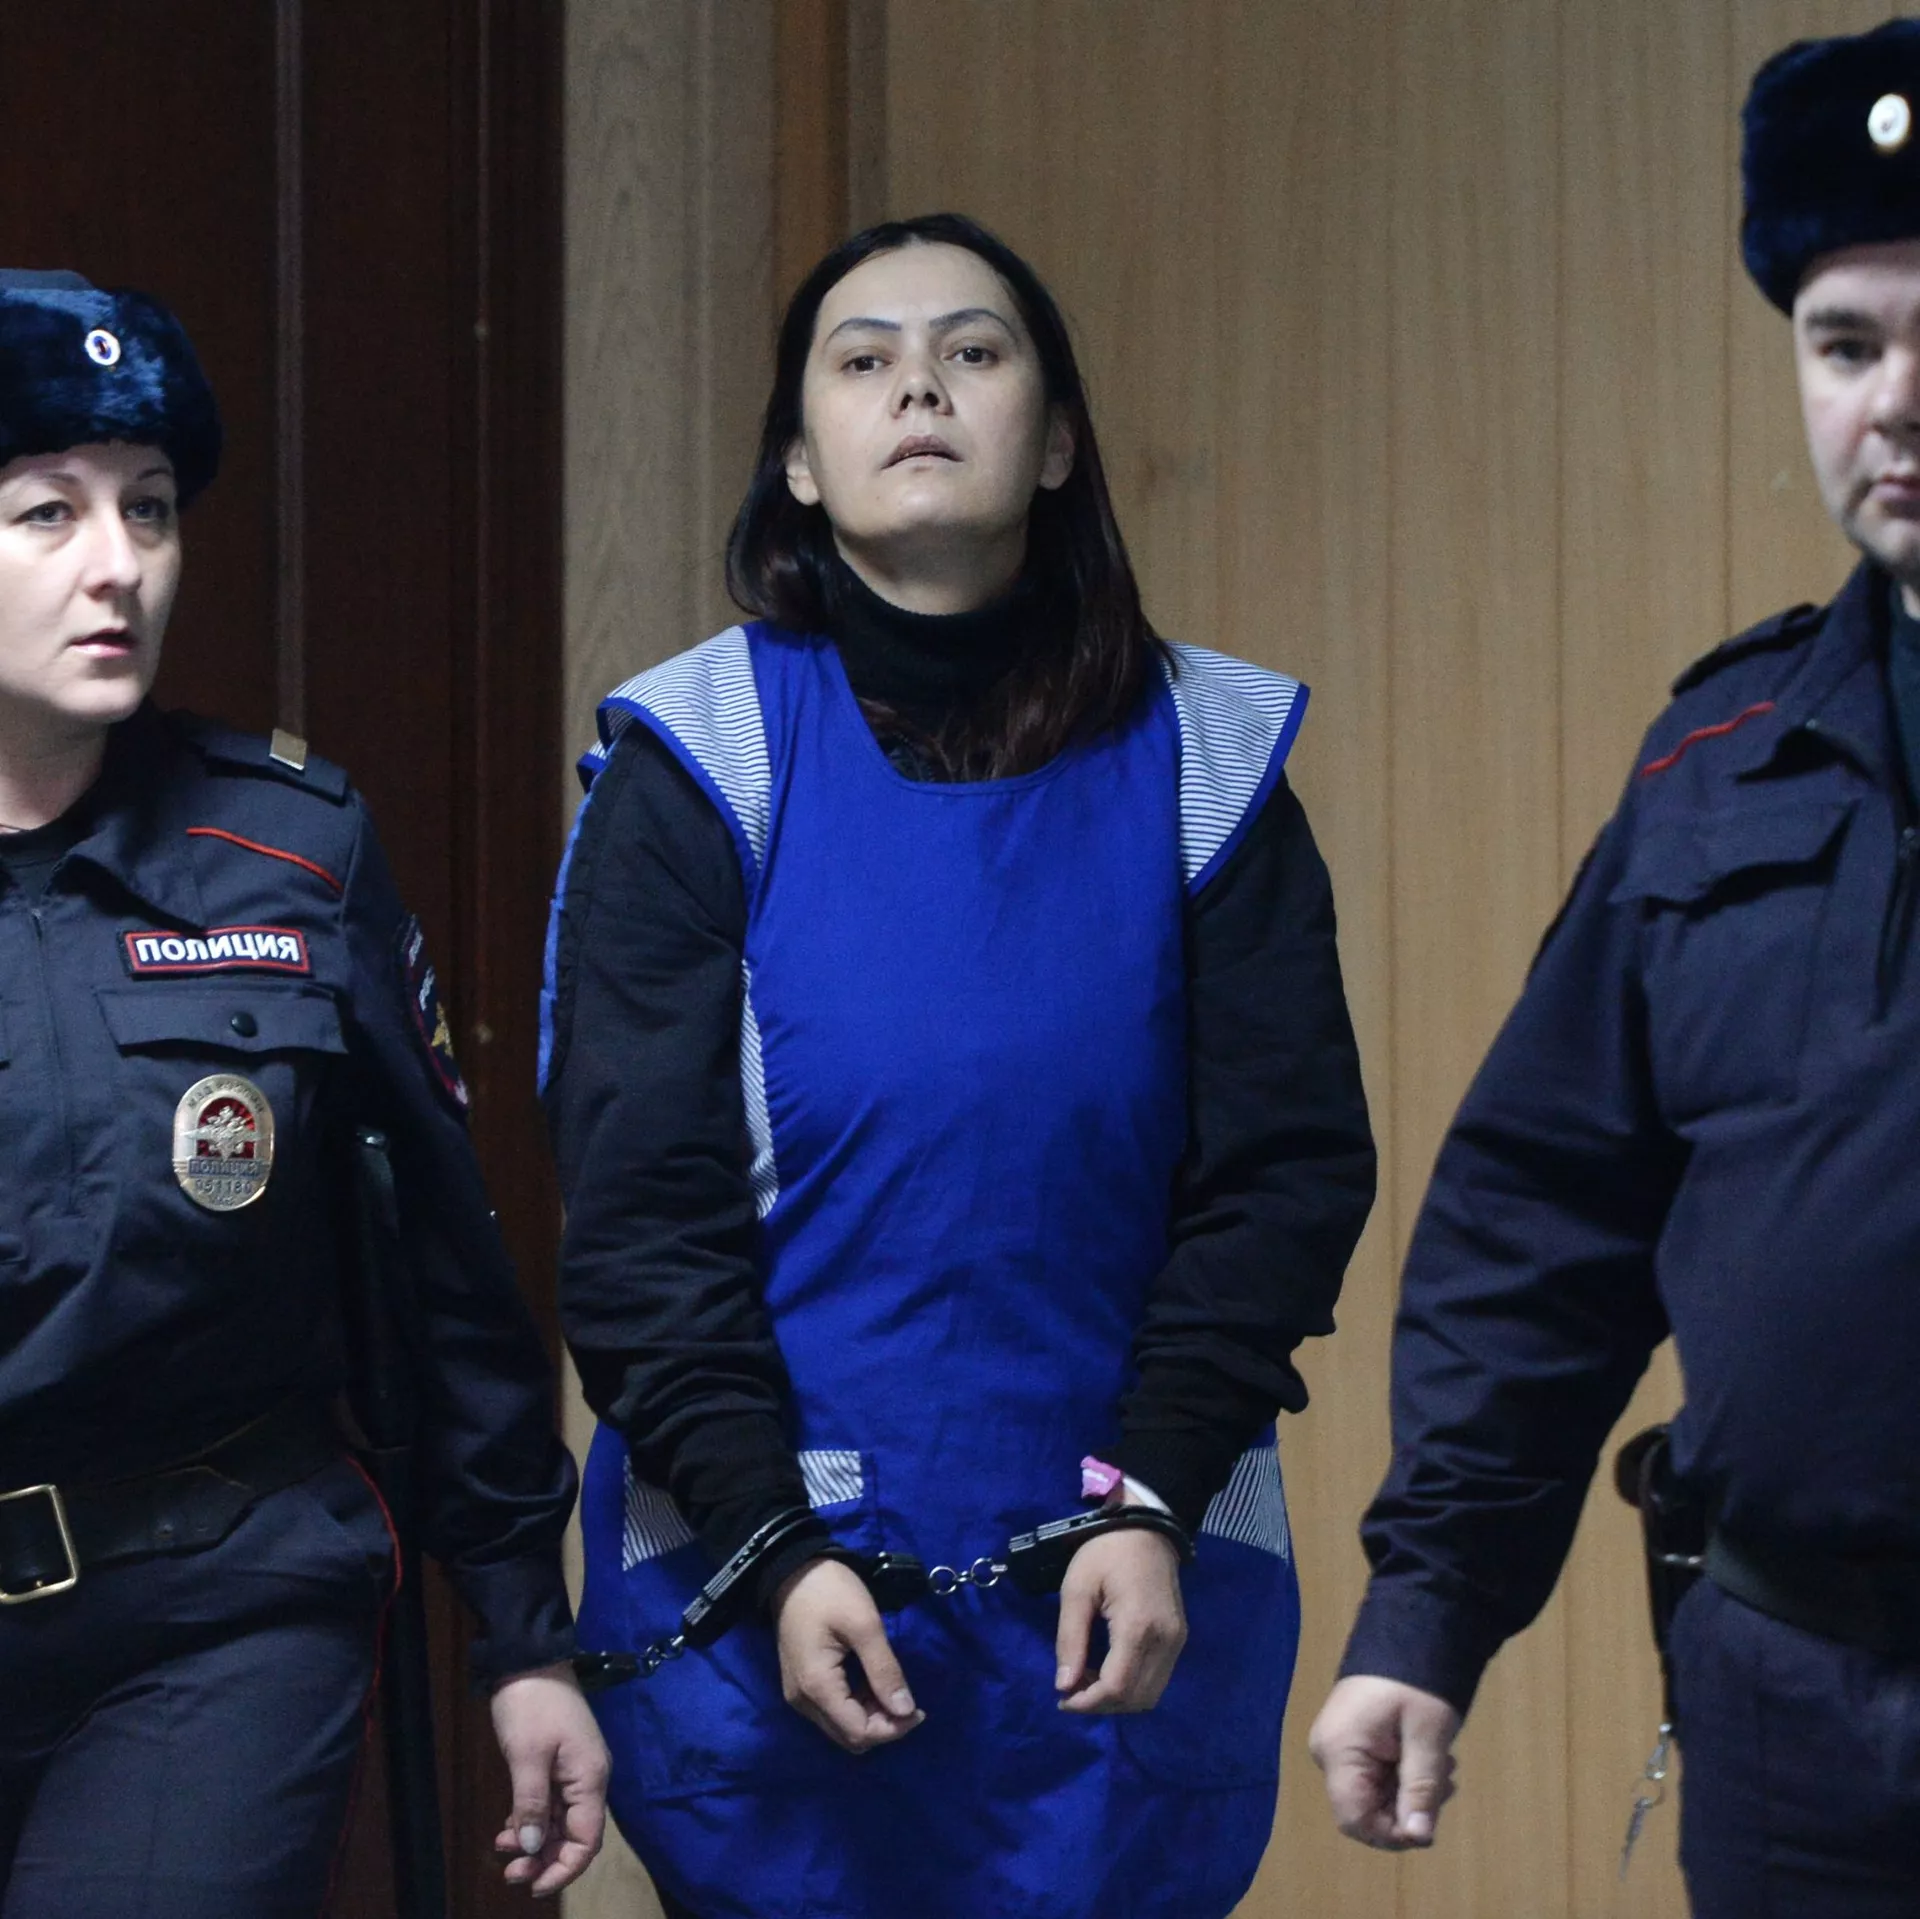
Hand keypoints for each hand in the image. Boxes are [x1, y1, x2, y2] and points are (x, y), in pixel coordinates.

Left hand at [489, 1662, 609, 1896]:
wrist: (529, 1658)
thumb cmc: (531, 1705)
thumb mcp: (527, 1755)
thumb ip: (532, 1804)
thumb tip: (535, 1849)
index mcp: (590, 1778)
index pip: (588, 1840)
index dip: (565, 1868)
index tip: (533, 1886)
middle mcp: (588, 1778)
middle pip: (575, 1835)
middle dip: (545, 1859)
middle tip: (509, 1872)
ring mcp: (574, 1770)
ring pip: (560, 1822)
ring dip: (535, 1842)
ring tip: (502, 1851)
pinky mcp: (558, 1763)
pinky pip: (550, 1804)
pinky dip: (531, 1821)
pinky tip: (507, 1830)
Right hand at [772, 1556, 922, 1753]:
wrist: (791, 1569)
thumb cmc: (829, 1591)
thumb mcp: (865, 1624)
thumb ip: (884, 1669)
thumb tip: (905, 1710)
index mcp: (817, 1687)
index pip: (858, 1733)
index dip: (892, 1729)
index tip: (919, 1710)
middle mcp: (803, 1701)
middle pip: (849, 1737)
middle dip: (883, 1727)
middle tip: (910, 1702)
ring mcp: (799, 1694)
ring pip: (841, 1727)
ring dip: (871, 1718)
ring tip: (895, 1693)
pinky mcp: (801, 1685)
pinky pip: (832, 1712)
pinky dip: (857, 1707)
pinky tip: (874, 1686)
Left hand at [1054, 1523, 1187, 1712]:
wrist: (1146, 1528)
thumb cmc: (1106, 1552)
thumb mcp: (1077, 1589)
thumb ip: (1070, 1639)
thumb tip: (1064, 1686)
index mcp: (1138, 1626)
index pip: (1118, 1687)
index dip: (1088, 1703)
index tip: (1062, 1699)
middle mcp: (1165, 1640)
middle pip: (1136, 1698)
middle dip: (1100, 1705)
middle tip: (1071, 1691)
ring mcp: (1176, 1641)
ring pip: (1149, 1695)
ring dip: (1117, 1699)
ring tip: (1087, 1680)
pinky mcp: (1178, 1638)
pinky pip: (1157, 1679)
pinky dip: (1131, 1687)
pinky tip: (1107, 1670)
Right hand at [1308, 1674, 1461, 1848]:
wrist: (1406, 1630)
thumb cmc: (1415, 1682)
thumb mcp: (1426, 1736)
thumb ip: (1420, 1788)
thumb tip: (1418, 1837)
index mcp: (1338, 1751)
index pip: (1354, 1819)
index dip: (1391, 1834)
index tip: (1428, 1823)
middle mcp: (1328, 1754)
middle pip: (1364, 1810)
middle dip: (1407, 1808)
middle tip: (1445, 1782)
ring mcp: (1337, 1746)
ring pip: (1373, 1796)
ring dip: (1410, 1792)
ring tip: (1442, 1765)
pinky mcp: (1349, 1740)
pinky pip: (1373, 1777)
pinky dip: (1403, 1777)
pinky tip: (1427, 1757)